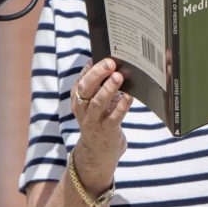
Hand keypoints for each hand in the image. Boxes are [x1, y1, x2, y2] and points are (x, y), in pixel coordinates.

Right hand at [71, 58, 131, 193]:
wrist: (98, 151)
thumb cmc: (100, 118)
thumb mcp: (95, 100)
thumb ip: (100, 84)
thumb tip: (114, 61)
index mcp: (77, 97)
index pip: (82, 78)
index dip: (92, 66)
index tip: (104, 54)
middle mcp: (82, 108)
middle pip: (85, 88)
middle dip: (97, 74)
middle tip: (110, 62)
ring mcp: (93, 120)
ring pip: (98, 102)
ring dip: (109, 88)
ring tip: (119, 76)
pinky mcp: (106, 131)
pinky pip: (114, 117)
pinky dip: (122, 106)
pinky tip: (130, 96)